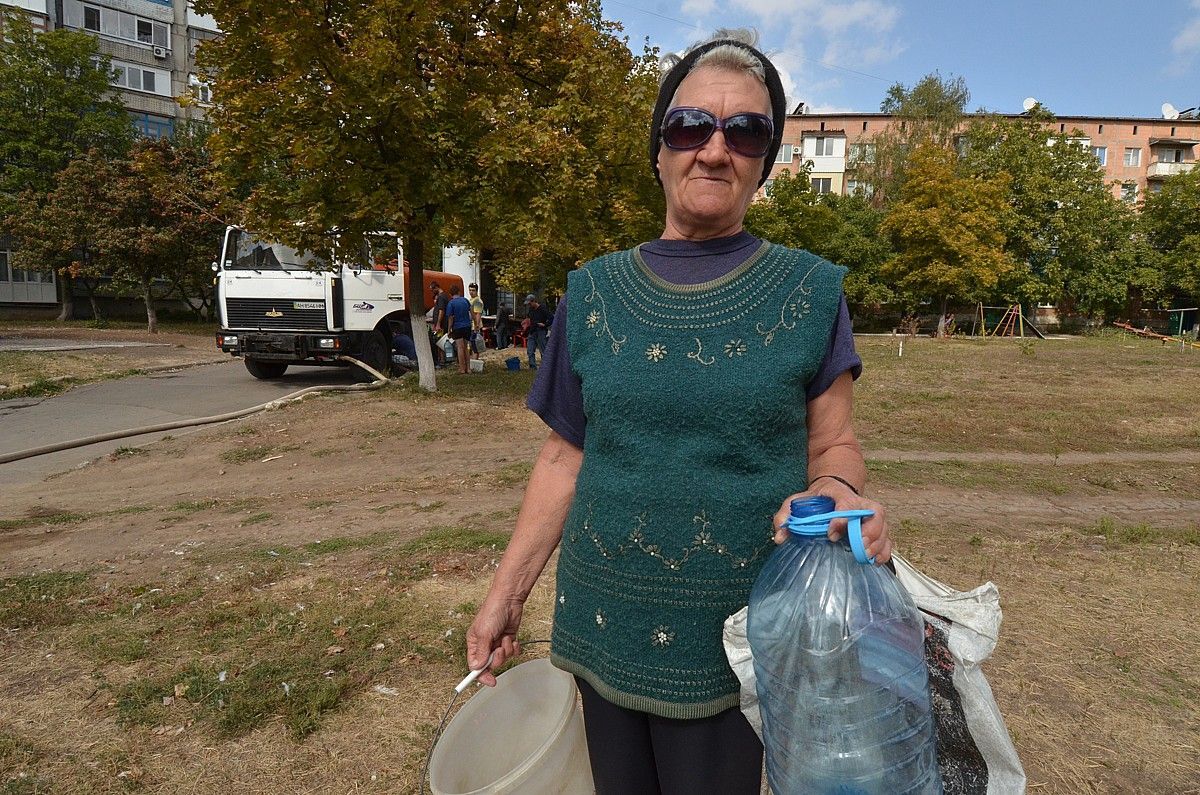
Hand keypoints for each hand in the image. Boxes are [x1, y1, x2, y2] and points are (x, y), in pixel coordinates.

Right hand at [465, 595, 524, 686]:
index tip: (491, 681)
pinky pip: (513, 652)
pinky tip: (512, 638)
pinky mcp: (508, 640)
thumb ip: (482, 652)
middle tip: (499, 650)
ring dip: (507, 650)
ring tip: (506, 639)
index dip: (482, 675)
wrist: (509, 600)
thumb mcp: (484, 633)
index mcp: (474, 643)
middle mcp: (485, 645)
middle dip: (498, 659)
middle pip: (491, 664)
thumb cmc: (492, 611)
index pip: (475, 666)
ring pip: (503, 659)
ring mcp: (497, 643)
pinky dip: (514, 647)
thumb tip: (478, 668)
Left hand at [772, 479, 891, 563]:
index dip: (842, 518)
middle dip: (869, 532)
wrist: (832, 491)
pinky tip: (875, 561)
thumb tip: (780, 537)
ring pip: (884, 526)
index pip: (846, 503)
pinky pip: (887, 539)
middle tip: (858, 547)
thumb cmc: (816, 499)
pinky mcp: (876, 528)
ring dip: (878, 543)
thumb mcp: (797, 501)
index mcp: (840, 494)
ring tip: (866, 557)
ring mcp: (871, 516)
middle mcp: (860, 503)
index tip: (831, 534)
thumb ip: (785, 515)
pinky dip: (884, 550)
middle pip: (875, 513)